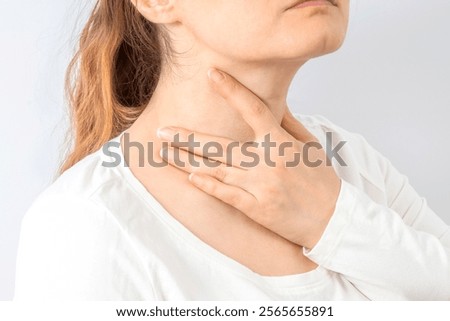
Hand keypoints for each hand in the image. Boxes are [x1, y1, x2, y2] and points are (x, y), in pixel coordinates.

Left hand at [157, 68, 341, 248]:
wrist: (334, 219)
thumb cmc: (322, 181)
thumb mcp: (310, 146)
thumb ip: (288, 123)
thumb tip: (272, 103)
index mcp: (281, 142)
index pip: (253, 108)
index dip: (231, 90)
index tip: (211, 74)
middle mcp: (267, 162)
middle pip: (220, 145)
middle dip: (188, 137)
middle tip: (162, 130)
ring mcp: (260, 187)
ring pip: (216, 169)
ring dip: (187, 160)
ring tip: (164, 152)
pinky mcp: (257, 209)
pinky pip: (226, 195)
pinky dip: (207, 185)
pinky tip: (189, 176)